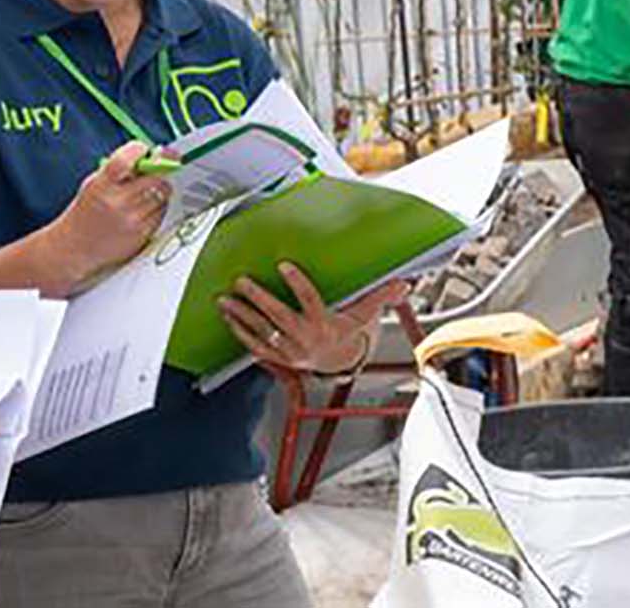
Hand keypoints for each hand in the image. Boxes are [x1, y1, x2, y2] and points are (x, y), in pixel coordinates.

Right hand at [46, 140, 170, 292]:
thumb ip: (117, 171)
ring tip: (149, 190)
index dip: (139, 150)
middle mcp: (117, 202)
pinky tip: (145, 209)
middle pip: (154, 178)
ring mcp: (131, 220)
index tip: (145, 149)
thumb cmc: (84, 213)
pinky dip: (158, 208)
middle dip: (161, 170)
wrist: (74, 248)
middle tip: (161, 167)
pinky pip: (160, 214)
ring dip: (161, 190)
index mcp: (101, 186)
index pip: (126, 160)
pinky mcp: (141, 235)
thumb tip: (146, 156)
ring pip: (162, 196)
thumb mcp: (93, 185)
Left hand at [217, 265, 408, 374]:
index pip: (310, 301)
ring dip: (242, 315)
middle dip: (259, 299)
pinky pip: (254, 346)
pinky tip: (227, 316)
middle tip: (242, 281)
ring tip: (226, 299)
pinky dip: (239, 332)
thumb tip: (403, 283)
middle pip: (280, 317)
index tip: (284, 265)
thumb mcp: (364, 317)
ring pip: (262, 332)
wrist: (335, 364)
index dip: (297, 283)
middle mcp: (305, 339)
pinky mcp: (277, 357)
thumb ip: (379, 297)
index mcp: (325, 325)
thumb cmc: (347, 333)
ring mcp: (289, 350)